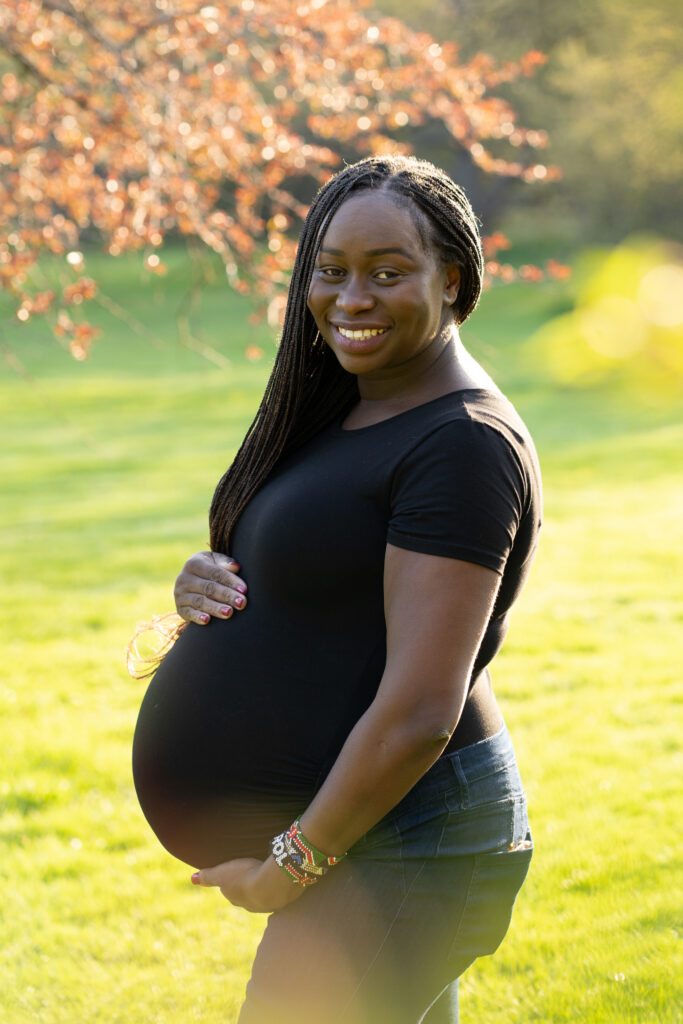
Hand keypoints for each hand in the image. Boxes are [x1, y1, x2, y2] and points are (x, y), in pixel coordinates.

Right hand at [174, 550, 247, 624]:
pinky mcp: (180, 608)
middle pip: (209, 588)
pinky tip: (207, 620)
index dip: (230, 581)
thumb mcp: (214, 561)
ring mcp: (180, 594)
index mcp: (194, 563)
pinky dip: (197, 617)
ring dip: (215, 608)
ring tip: (229, 613)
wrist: (189, 581)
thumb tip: (236, 567)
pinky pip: (189, 613)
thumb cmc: (208, 569)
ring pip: (200, 601)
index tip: (244, 589)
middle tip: (241, 603)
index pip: (215, 572)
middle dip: (227, 596)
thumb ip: (225, 562)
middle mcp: (184, 578)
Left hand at [191, 855, 305, 912]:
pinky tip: (281, 878)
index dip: (232, 881)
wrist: (273, 884)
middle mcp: (250, 905)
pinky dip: (277, 886)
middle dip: (248, 887)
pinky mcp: (282, 900)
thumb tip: (192, 879)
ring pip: (263, 896)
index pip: (230, 891)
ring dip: (264, 887)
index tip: (235, 872)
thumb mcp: (222, 873)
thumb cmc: (245, 876)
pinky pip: (278, 893)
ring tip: (267, 875)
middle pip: (246, 895)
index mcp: (236, 898)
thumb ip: (208, 876)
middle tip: (251, 873)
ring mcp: (267, 904)